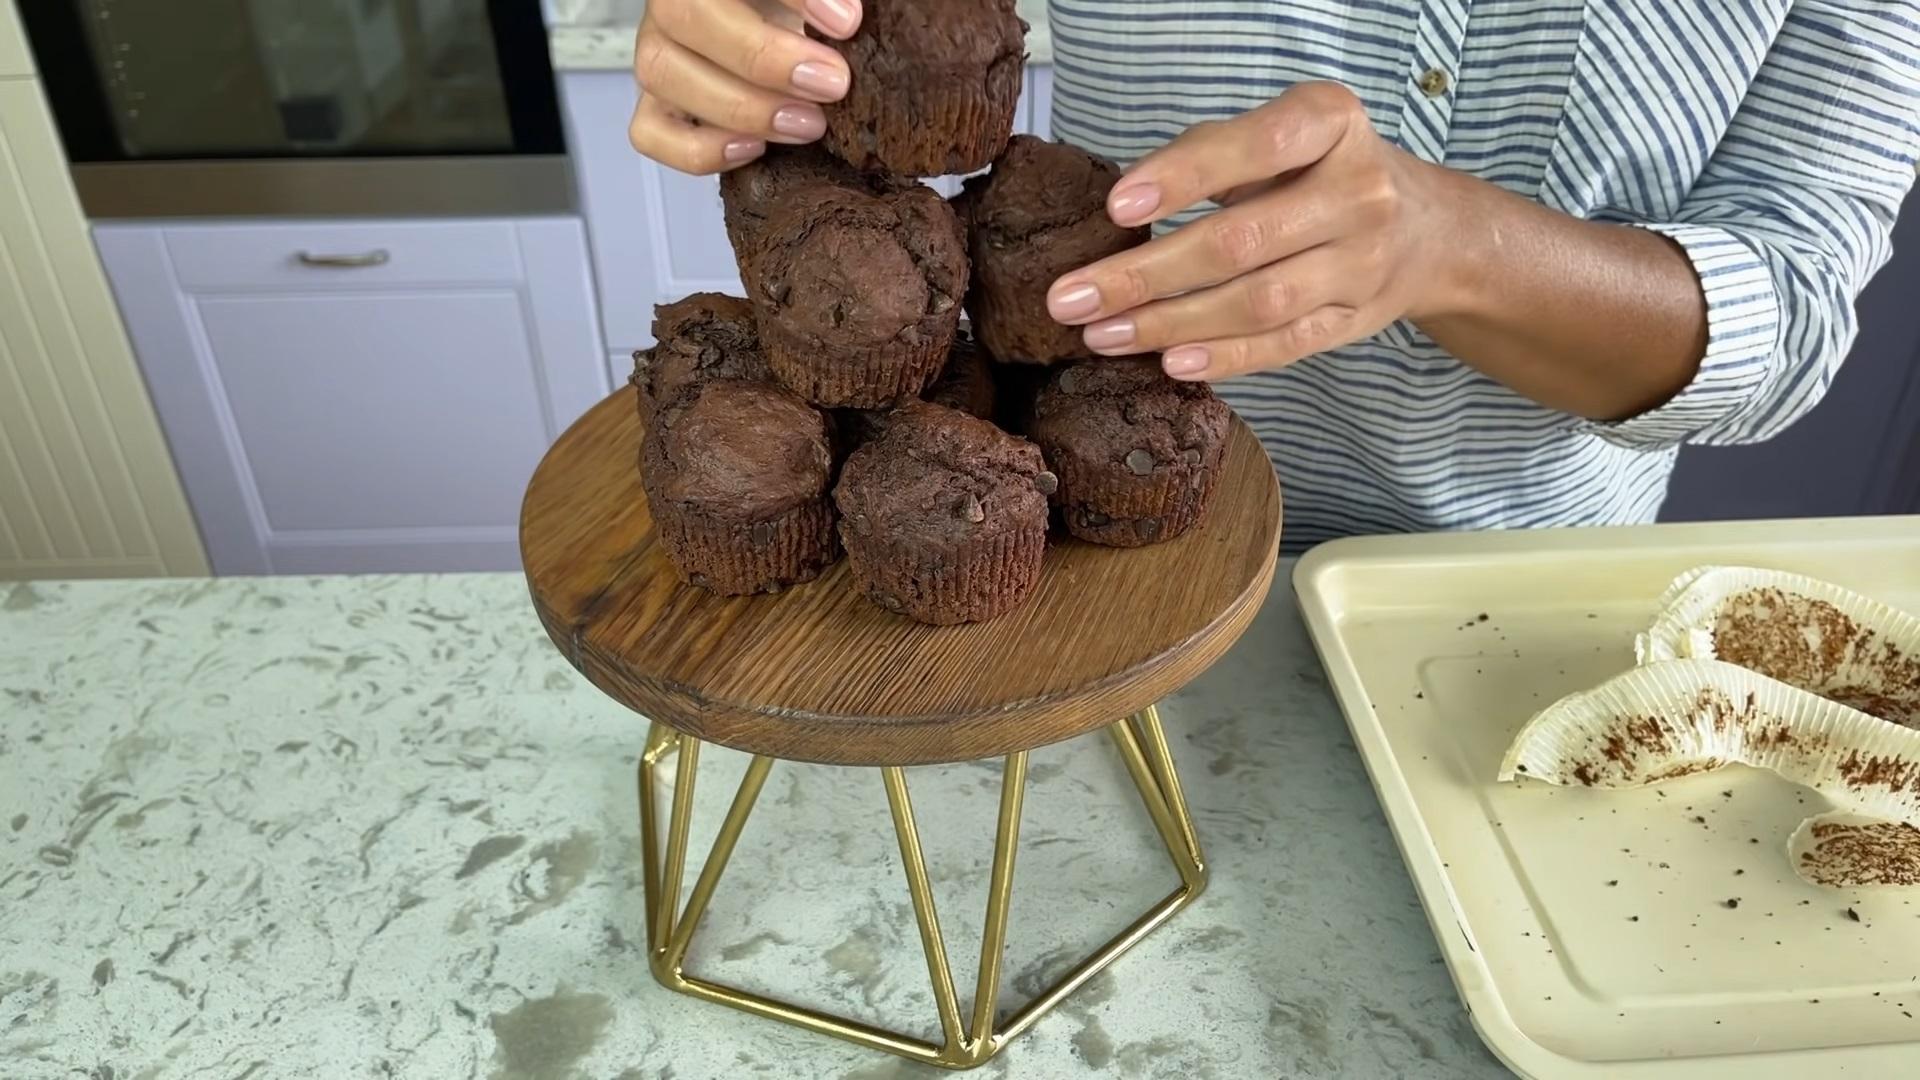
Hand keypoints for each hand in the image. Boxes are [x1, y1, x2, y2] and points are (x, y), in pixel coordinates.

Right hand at [630, 0, 862, 173]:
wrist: (786, 41)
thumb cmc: (805, 15)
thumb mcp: (820, 5)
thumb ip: (832, 5)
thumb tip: (851, 18)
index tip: (847, 22)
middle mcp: (674, 3)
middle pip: (685, 16)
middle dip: (764, 58)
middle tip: (833, 84)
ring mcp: (658, 52)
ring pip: (662, 73)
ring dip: (741, 107)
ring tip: (810, 123)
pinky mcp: (656, 104)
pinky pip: (651, 132)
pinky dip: (700, 149)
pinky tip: (756, 148)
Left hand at [1046, 82, 1463, 380]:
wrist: (1428, 229)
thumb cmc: (1322, 171)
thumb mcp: (1282, 137)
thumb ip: (1212, 155)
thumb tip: (1119, 211)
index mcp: (1333, 124)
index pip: (1257, 146)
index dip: (1184, 176)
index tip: (1116, 206)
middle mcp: (1358, 192)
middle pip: (1241, 241)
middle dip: (1146, 275)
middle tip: (1071, 297)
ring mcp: (1363, 263)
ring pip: (1257, 302)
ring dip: (1169, 323)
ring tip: (1101, 334)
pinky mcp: (1356, 319)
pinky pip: (1283, 345)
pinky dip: (1223, 357)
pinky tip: (1169, 361)